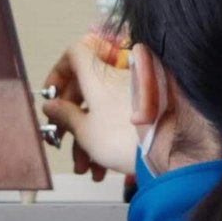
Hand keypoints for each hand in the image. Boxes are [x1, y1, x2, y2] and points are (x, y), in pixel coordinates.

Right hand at [39, 32, 135, 181]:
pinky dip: (108, 138)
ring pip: (102, 107)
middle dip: (71, 117)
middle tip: (63, 137)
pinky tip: (103, 166)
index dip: (59, 73)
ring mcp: (134, 90)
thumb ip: (65, 115)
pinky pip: (120, 115)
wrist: (168, 151)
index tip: (53, 95)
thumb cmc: (128, 138)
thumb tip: (52, 106)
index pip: (73, 54)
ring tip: (86, 165)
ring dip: (88, 137)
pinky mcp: (147, 107)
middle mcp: (117, 75)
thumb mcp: (85, 131)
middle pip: (85, 86)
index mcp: (97, 73)